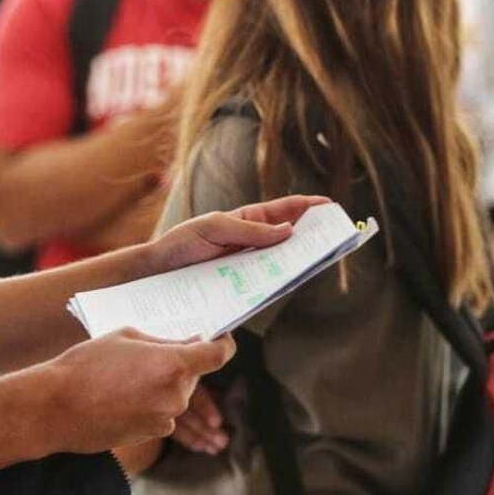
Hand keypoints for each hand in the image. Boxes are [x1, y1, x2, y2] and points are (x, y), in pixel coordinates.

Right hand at [42, 328, 235, 454]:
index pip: (218, 355)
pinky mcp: (151, 435)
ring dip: (163, 385)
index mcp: (174, 365)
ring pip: (177, 395)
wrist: (55, 409)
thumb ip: (164, 342)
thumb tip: (190, 344)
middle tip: (149, 356)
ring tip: (126, 377)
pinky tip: (122, 397)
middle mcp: (176, 395)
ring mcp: (165, 419)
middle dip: (180, 364)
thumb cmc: (86, 366)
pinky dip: (151, 404)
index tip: (220, 338)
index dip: (223, 344)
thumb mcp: (126, 338)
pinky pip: (162, 413)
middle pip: (195, 375)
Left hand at [145, 195, 330, 274]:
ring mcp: (249, 266)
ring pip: (282, 262)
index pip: (286, 210)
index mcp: (249, 220)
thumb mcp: (214, 227)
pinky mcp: (242, 287)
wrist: (156, 272)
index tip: (333, 207)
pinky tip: (291, 280)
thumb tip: (288, 231)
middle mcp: (253, 243)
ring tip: (320, 257)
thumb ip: (250, 230)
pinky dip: (280, 281)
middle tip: (337, 235)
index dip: (310, 207)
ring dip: (301, 259)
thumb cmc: (182, 243)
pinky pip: (266, 283)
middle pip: (292, 238)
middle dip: (314, 234)